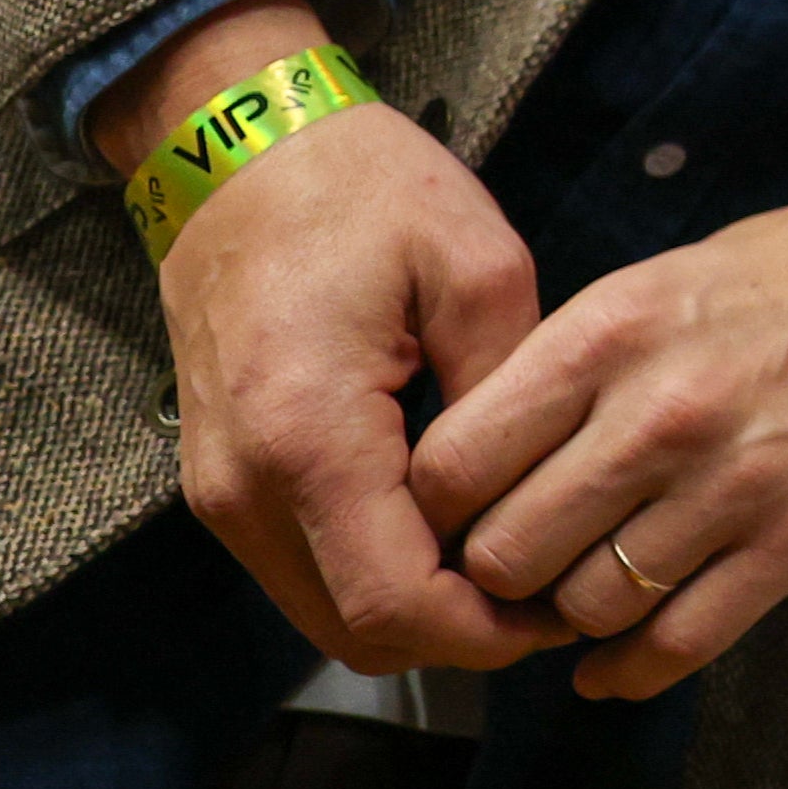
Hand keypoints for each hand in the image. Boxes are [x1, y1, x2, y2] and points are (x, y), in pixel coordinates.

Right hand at [110, 0, 560, 677]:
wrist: (239, 152)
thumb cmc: (364, 190)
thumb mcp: (477, 268)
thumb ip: (509, 393)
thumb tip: (541, 492)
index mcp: (308, 438)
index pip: (393, 605)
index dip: (487, 635)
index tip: (568, 608)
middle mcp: (245, 489)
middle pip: (355, 633)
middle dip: (461, 637)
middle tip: (557, 597)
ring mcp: (220, 492)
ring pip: (324, 612)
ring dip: (419, 610)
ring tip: (518, 564)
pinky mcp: (222, 479)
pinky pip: (304, 567)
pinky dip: (377, 573)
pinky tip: (455, 532)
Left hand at [403, 198, 787, 699]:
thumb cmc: (777, 281)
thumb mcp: (650, 285)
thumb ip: (559, 373)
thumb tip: (467, 477)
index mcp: (610, 334)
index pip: (453, 465)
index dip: (436, 507)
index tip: (458, 512)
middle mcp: (662, 414)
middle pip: (506, 554)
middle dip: (497, 571)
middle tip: (518, 558)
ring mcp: (734, 485)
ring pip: (584, 609)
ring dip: (569, 613)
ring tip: (582, 586)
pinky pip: (675, 643)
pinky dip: (626, 670)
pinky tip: (611, 660)